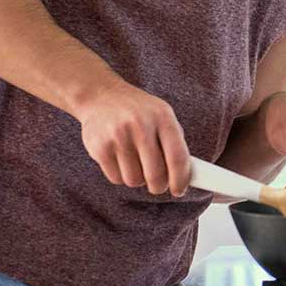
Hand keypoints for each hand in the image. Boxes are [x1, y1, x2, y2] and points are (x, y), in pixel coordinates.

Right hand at [75, 81, 190, 196]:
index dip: (181, 179)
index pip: (177, 157)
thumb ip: (174, 142)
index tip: (180, 190)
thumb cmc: (139, 111)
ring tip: (136, 164)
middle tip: (158, 185)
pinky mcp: (99, 147)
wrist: (101, 95)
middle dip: (159, 186)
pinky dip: (121, 176)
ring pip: (134, 180)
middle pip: (155, 175)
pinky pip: (116, 179)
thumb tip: (186, 176)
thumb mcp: (162, 116)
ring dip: (138, 179)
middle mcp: (140, 125)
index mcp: (162, 117)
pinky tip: (121, 160)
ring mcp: (118, 136)